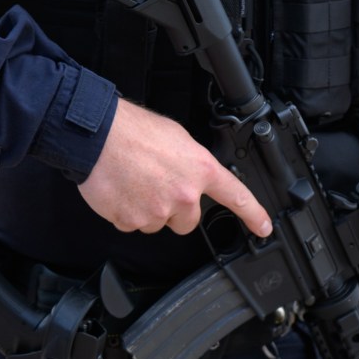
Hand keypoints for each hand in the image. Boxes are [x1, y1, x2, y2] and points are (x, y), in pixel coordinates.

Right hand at [79, 99, 271, 237]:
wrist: (96, 137)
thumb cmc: (132, 130)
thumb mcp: (176, 137)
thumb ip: (190, 162)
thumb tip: (189, 174)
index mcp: (199, 170)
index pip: (236, 196)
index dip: (253, 214)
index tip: (263, 228)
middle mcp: (183, 195)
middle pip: (187, 221)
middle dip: (174, 210)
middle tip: (155, 187)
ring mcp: (156, 211)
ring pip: (157, 223)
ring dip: (147, 210)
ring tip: (133, 182)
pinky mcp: (131, 221)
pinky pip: (131, 224)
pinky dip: (125, 211)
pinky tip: (120, 190)